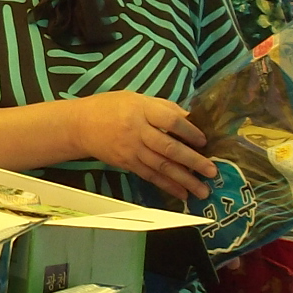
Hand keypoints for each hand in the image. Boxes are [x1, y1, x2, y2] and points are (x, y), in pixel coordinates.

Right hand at [70, 91, 214, 201]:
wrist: (80, 125)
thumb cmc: (110, 107)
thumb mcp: (137, 98)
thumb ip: (163, 107)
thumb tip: (191, 119)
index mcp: (141, 110)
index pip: (171, 120)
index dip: (190, 131)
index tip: (204, 141)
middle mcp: (137, 131)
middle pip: (169, 147)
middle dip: (193, 161)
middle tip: (212, 171)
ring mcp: (131, 150)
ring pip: (161, 166)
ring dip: (184, 180)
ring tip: (202, 190)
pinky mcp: (127, 164)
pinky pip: (150, 176)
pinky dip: (167, 185)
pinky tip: (182, 193)